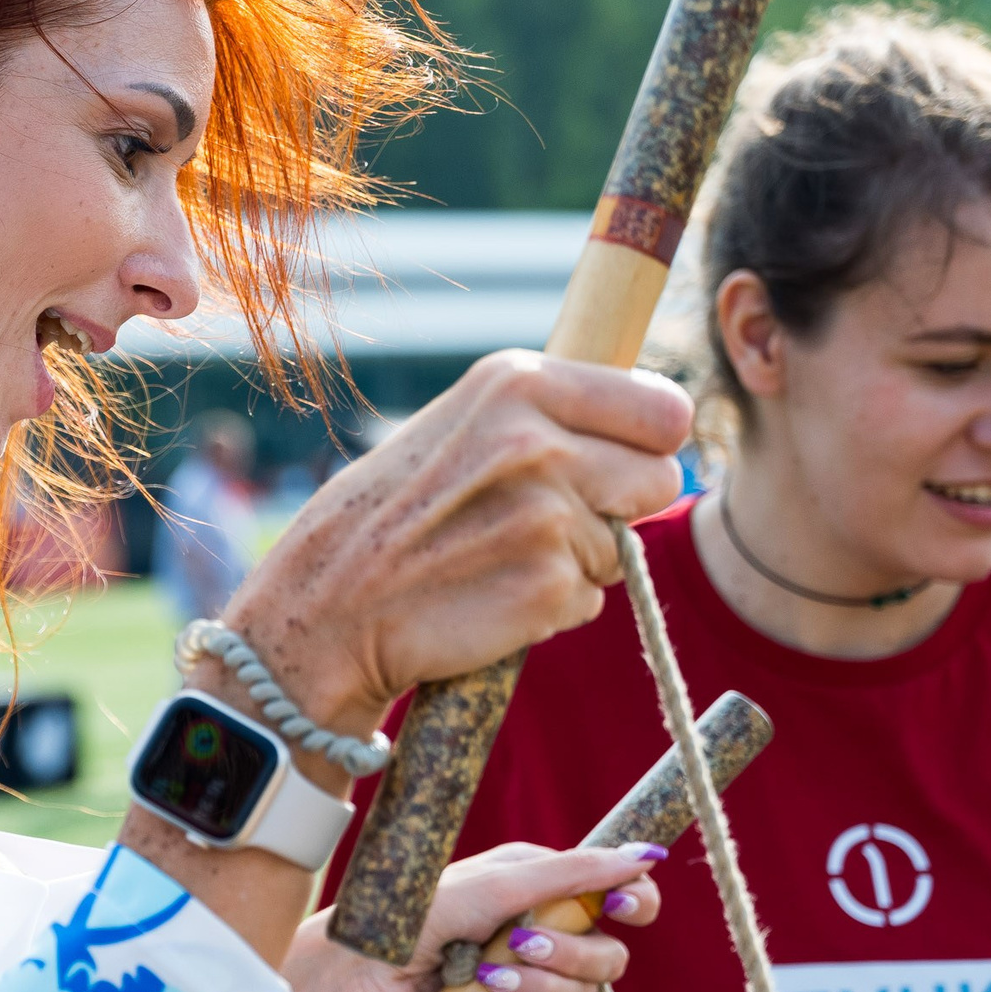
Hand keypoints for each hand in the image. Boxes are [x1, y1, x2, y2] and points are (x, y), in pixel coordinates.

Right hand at [221, 352, 690, 739]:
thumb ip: (548, 413)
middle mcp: (538, 439)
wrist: (326, 609)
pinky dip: (554, 605)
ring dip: (582, 559)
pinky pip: (594, 598)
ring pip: (626, 544)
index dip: (652, 442)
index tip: (628, 458)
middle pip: (661, 478)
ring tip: (502, 554)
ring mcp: (547, 515)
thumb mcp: (460, 424)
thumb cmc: (392, 514)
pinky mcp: (549, 585)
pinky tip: (493, 593)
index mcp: (517, 382)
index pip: (663, 409)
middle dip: (624, 504)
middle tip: (555, 518)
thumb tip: (657, 419)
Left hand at [287, 840, 664, 991]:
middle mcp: (540, 923)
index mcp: (540, 879)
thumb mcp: (497, 885)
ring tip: (483, 978)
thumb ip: (574, 874)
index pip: (618, 890)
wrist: (363, 977)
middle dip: (569, 956)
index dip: (634, 902)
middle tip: (519, 946)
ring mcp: (527, 971)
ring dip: (535, 989)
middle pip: (607, 954)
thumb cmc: (419, 916)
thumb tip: (644, 856)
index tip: (623, 910)